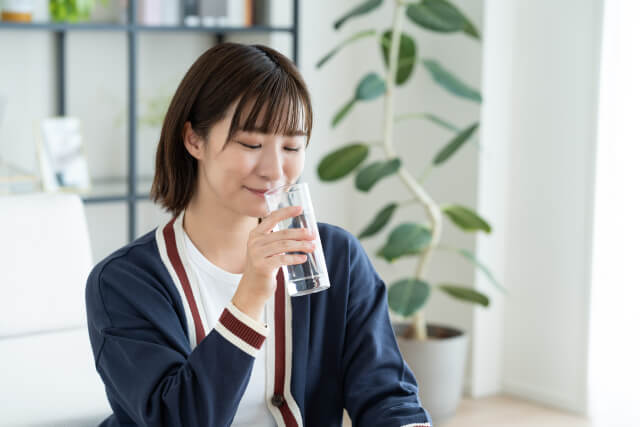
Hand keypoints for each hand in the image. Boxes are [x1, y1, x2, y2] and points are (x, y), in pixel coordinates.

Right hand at [232, 205, 315, 321]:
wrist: (252, 289)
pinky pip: (282, 259)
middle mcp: (255, 241)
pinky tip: (303, 258)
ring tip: (312, 247)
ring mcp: (257, 254)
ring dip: (301, 245)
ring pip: (284, 245)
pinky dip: (294, 258)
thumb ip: (278, 240)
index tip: (300, 209)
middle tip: (313, 235)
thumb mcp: (267, 250)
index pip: (272, 218)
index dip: (287, 212)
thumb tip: (304, 233)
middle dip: (300, 233)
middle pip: (282, 233)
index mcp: (256, 234)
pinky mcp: (262, 266)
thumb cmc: (264, 268)